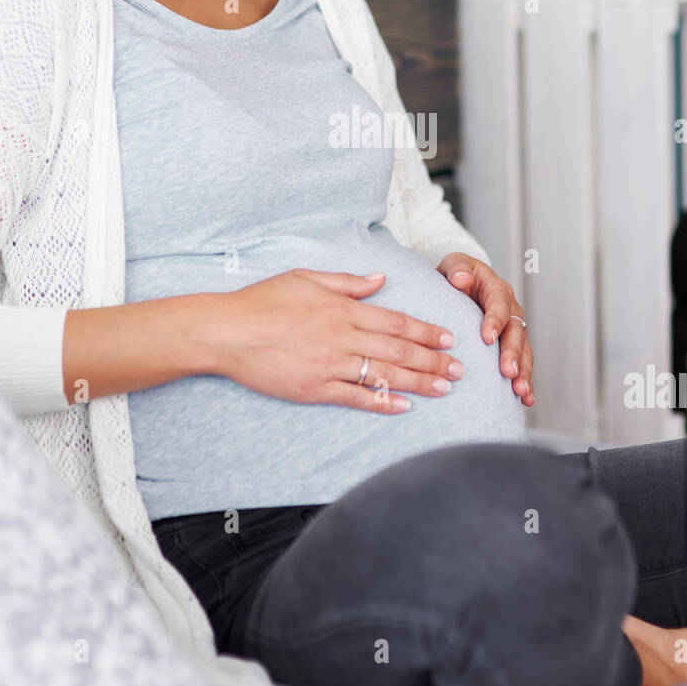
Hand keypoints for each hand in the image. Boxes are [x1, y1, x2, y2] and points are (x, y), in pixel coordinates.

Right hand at [200, 269, 463, 413]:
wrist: (226, 331)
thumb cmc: (262, 301)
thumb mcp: (307, 278)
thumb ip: (348, 282)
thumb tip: (381, 279)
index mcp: (343, 309)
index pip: (396, 322)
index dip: (426, 331)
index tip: (449, 339)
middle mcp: (342, 336)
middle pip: (399, 351)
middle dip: (434, 360)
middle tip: (460, 369)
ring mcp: (330, 364)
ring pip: (384, 375)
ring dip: (419, 382)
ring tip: (444, 388)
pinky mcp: (315, 388)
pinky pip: (355, 397)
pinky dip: (382, 402)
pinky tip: (404, 406)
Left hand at [435, 252, 534, 406]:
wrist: (461, 283)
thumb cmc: (456, 275)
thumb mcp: (453, 264)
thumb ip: (457, 269)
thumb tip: (461, 278)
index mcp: (495, 288)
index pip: (498, 302)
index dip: (495, 320)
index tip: (487, 338)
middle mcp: (510, 309)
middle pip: (515, 331)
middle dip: (512, 353)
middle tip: (507, 372)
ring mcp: (512, 329)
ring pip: (523, 351)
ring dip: (523, 372)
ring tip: (519, 391)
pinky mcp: (511, 346)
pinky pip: (522, 364)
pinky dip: (525, 381)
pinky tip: (525, 400)